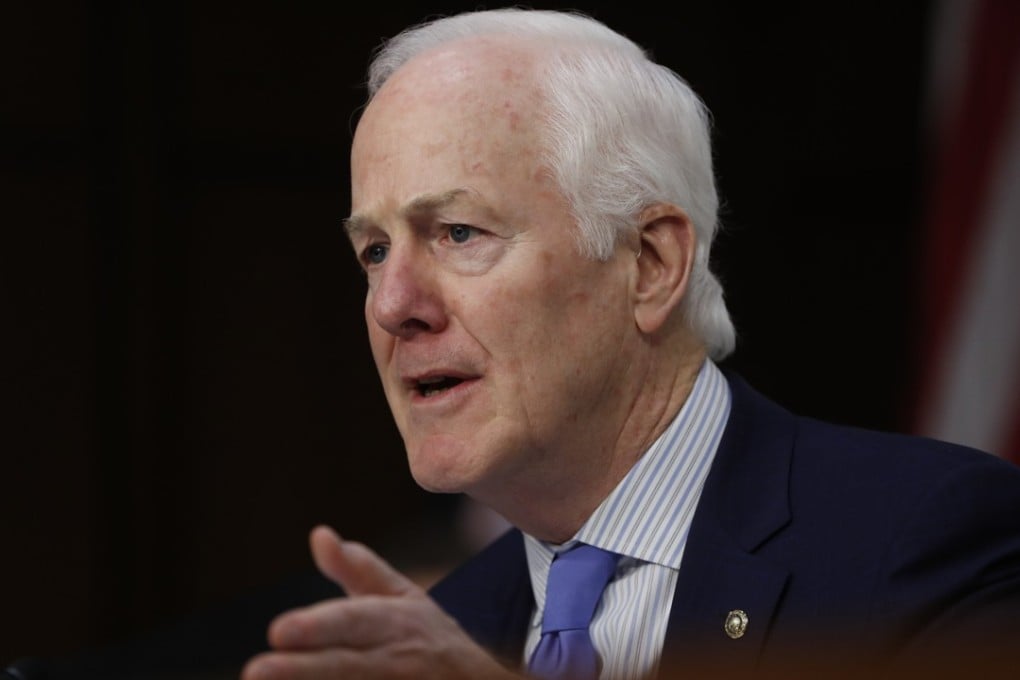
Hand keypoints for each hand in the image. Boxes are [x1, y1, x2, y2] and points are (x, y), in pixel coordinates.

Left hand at [241, 525, 522, 679]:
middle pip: (346, 668)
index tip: (277, 631)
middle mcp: (399, 662)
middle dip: (302, 670)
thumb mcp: (402, 598)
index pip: (354, 621)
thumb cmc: (431, 639)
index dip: (317, 627)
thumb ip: (357, 569)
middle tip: (255, 671)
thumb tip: (317, 534)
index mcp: (397, 623)